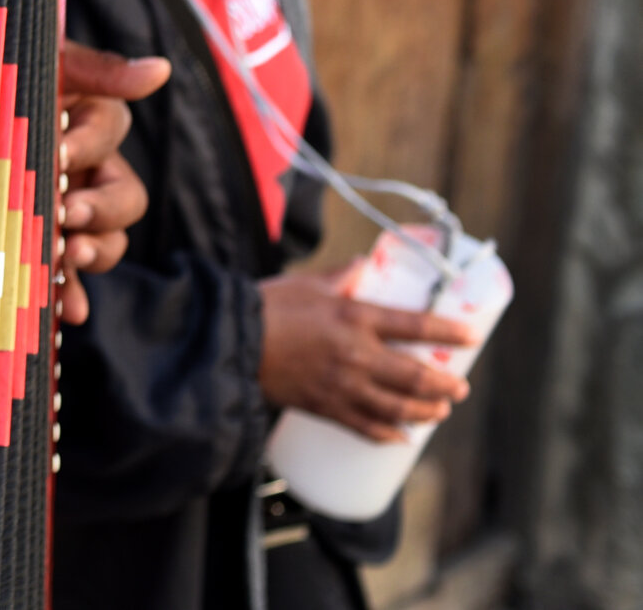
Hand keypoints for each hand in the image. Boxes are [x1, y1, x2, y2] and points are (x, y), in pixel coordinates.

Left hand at [54, 40, 168, 323]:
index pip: (109, 129)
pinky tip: (68, 309)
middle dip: (101, 208)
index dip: (89, 143)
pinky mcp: (52, 240)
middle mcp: (92, 166)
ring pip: (110, 238)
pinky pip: (73, 271)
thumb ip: (98, 69)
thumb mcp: (43, 62)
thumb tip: (160, 70)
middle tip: (67, 212)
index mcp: (91, 116)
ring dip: (95, 250)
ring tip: (68, 253)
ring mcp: (74, 208)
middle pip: (126, 196)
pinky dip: (73, 290)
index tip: (60, 151)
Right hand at [257, 265, 475, 441]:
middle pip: (415, 376)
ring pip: (398, 407)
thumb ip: (341, 277)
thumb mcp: (307, 283)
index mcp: (354, 317)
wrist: (230, 341)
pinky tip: (401, 437)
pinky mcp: (326, 407)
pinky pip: (366, 427)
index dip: (449, 331)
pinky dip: (389, 434)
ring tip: (439, 411)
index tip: (472, 336)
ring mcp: (343, 385)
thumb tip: (362, 265)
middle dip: (445, 384)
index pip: (415, 325)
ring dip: (426, 411)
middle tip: (460, 387)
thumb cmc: (266, 306)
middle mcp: (356, 354)